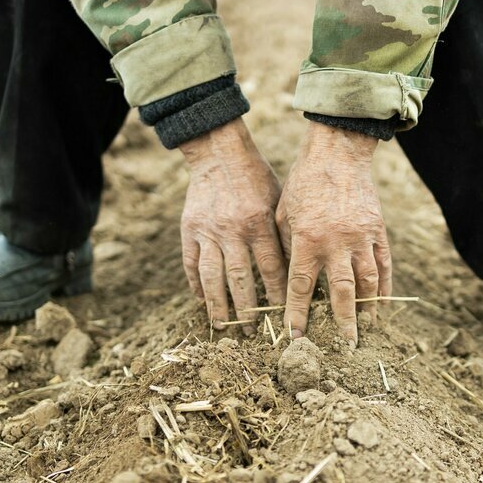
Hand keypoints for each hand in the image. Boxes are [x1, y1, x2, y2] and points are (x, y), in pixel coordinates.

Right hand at [179, 118, 286, 333]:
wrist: (219, 152)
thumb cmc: (256, 177)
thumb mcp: (277, 201)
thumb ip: (281, 233)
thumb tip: (294, 268)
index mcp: (258, 223)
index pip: (269, 268)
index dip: (275, 294)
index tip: (281, 315)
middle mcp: (232, 230)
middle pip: (239, 279)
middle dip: (245, 309)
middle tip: (250, 330)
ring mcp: (208, 231)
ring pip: (211, 277)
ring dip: (217, 305)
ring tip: (221, 325)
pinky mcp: (189, 229)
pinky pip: (190, 263)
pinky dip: (194, 284)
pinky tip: (200, 301)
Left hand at [276, 121, 391, 344]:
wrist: (337, 153)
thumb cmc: (302, 183)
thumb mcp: (283, 214)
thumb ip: (287, 248)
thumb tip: (289, 279)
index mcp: (308, 240)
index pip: (302, 287)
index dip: (299, 315)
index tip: (297, 337)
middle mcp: (336, 243)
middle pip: (342, 293)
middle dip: (343, 323)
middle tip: (345, 347)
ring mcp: (361, 238)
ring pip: (369, 282)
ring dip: (368, 309)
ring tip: (368, 330)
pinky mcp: (378, 230)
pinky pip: (385, 264)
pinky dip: (385, 286)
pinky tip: (383, 303)